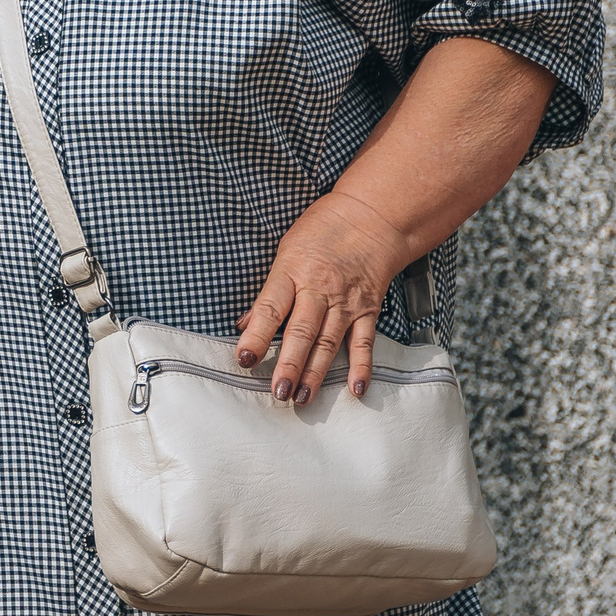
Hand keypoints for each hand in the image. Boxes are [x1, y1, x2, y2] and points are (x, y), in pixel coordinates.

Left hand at [237, 190, 410, 404]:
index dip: (256, 335)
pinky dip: (361, 366)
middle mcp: (320, 289)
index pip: (271, 308)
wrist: (371, 217)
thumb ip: (269, 291)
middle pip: (302, 331)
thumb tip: (245, 324)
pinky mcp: (367, 309)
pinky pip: (364, 342)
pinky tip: (355, 388)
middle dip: (289, 364)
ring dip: (316, 372)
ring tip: (302, 398)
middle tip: (278, 392)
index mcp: (292, 271)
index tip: (244, 358)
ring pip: (329, 341)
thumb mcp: (285, 252)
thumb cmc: (322, 231)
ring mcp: (346, 302)